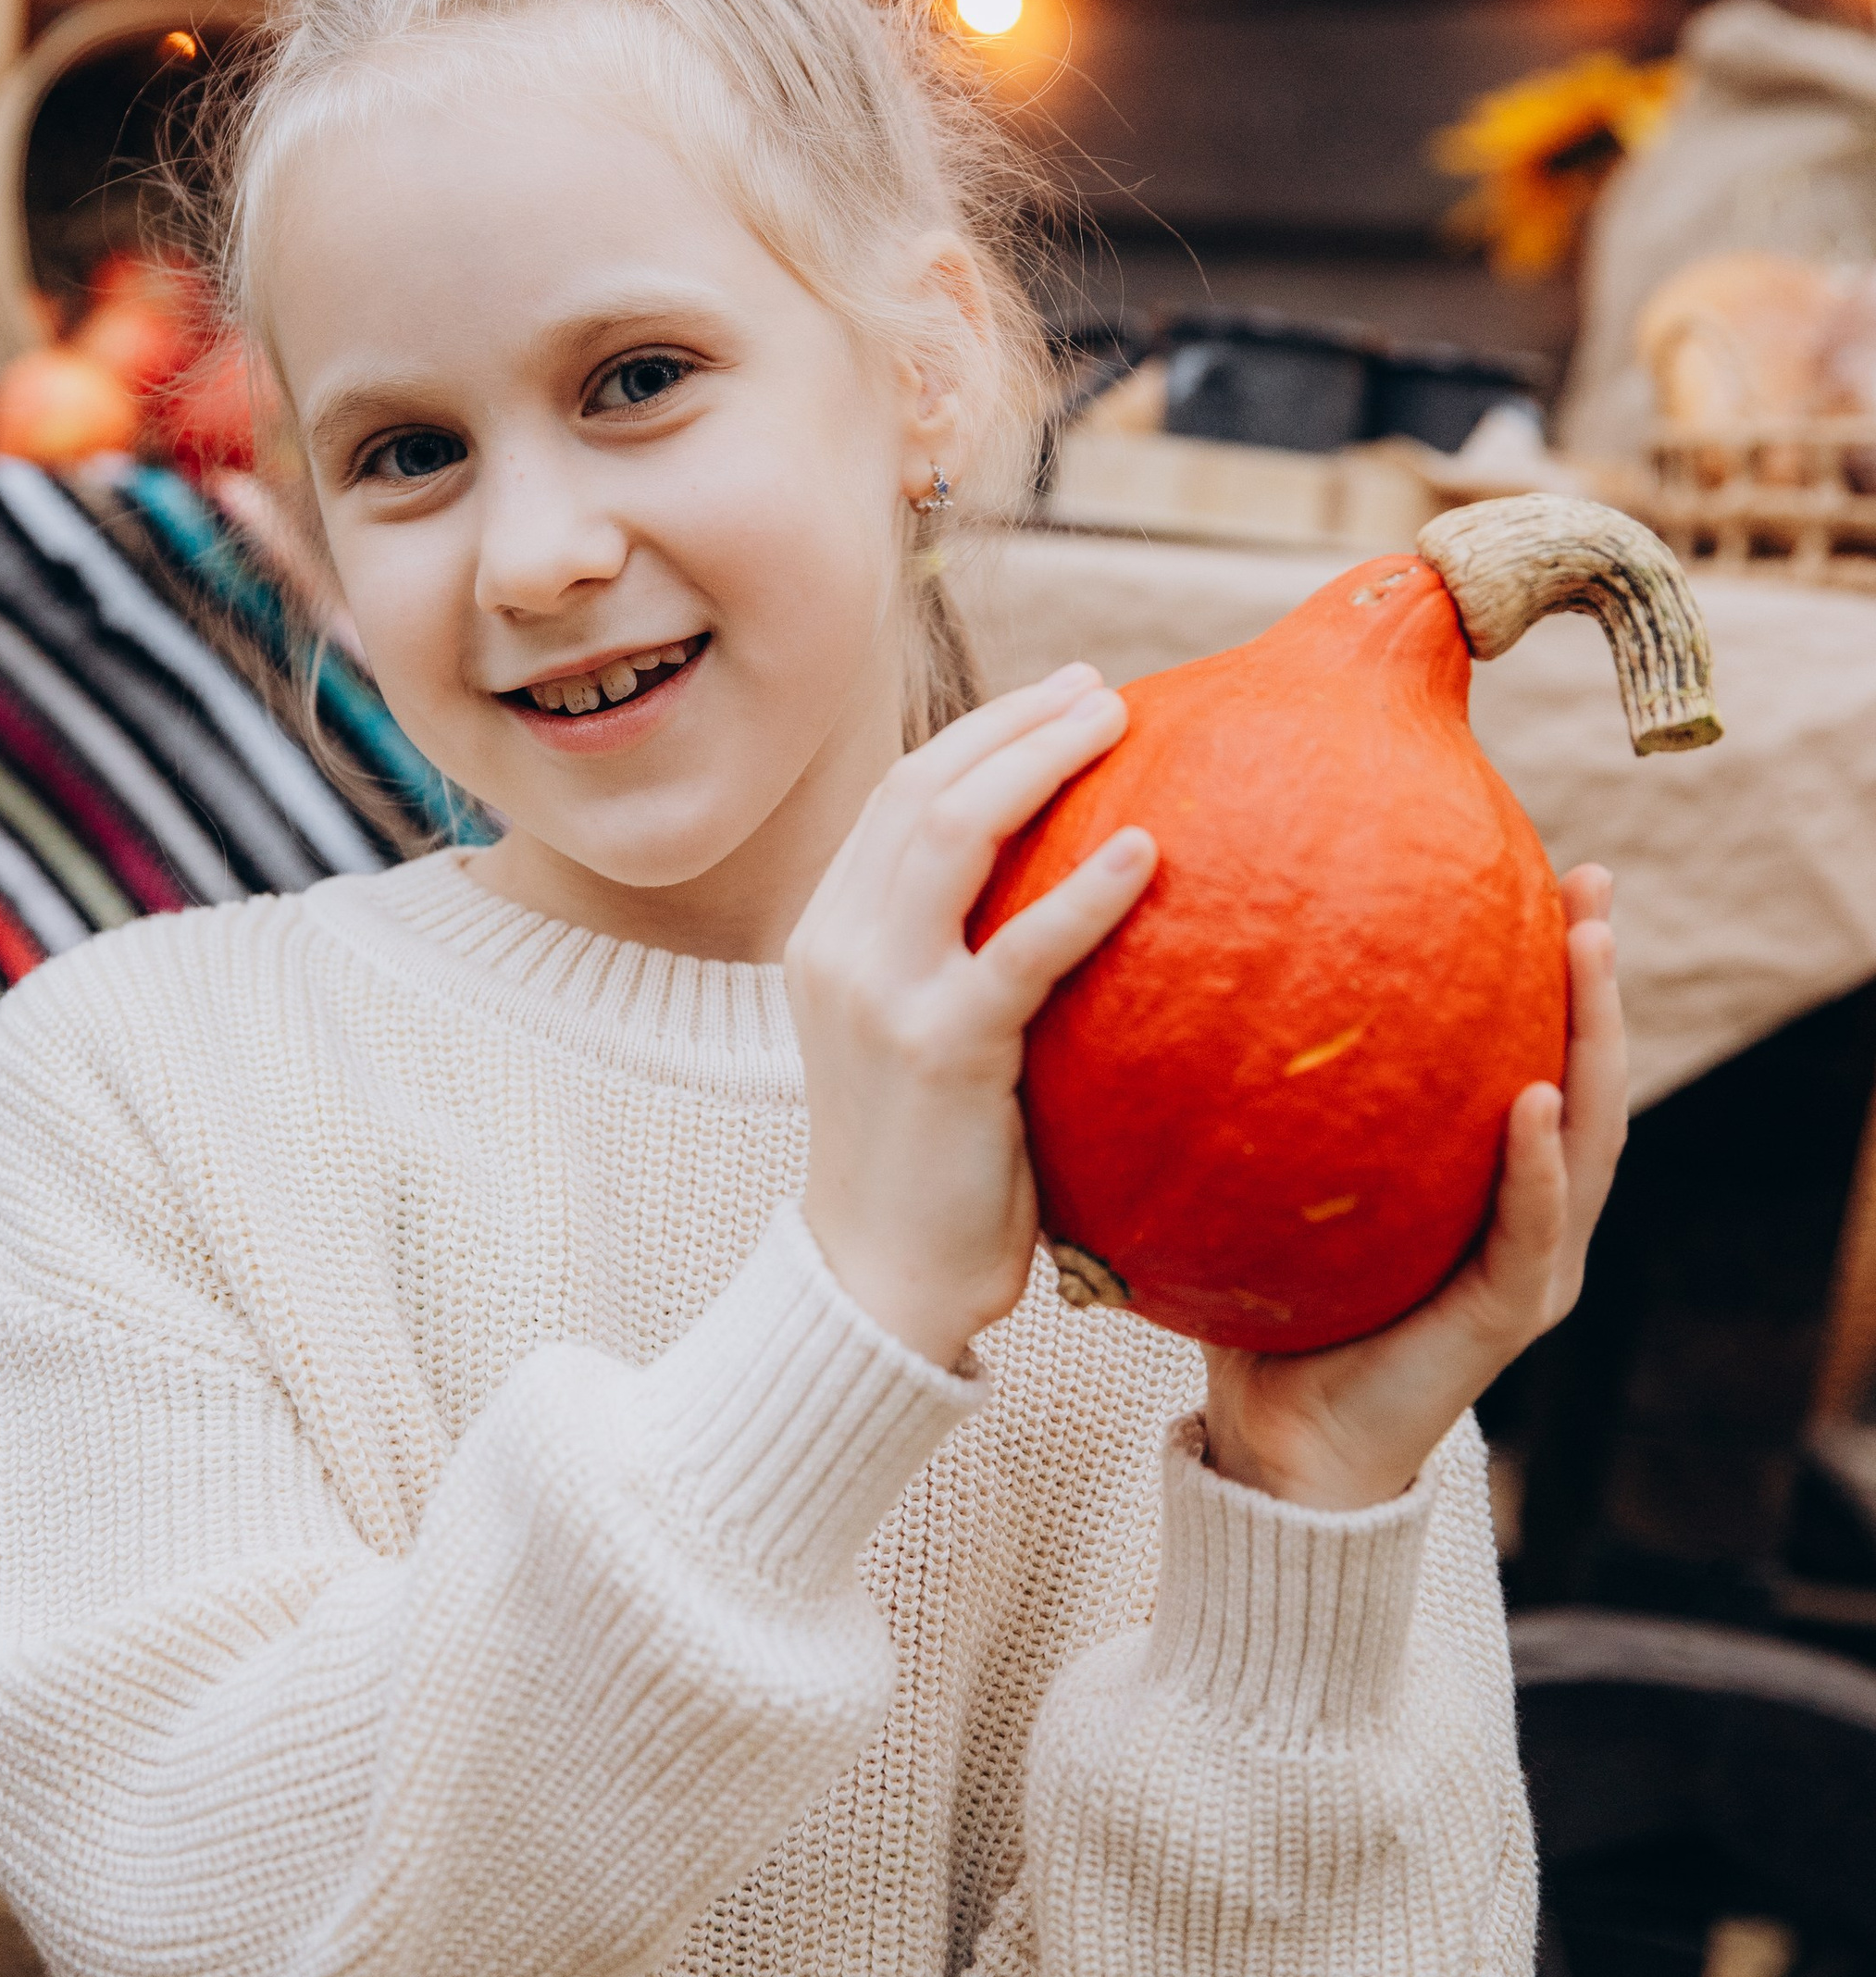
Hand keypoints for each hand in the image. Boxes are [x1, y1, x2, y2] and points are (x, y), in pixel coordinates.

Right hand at [789, 665, 1156, 1369]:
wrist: (879, 1286)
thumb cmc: (930, 1169)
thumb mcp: (922, 1039)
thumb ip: (962, 962)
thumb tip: (1074, 898)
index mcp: (829, 937)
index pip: (900, 800)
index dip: (982, 735)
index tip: (1062, 701)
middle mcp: (839, 947)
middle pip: (924, 791)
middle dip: (1014, 724)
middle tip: (1101, 691)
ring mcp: (879, 994)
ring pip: (952, 834)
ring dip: (1040, 762)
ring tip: (1116, 723)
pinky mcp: (936, 1050)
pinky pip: (1019, 950)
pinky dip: (1084, 892)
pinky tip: (1146, 852)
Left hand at [1201, 867, 1625, 1511]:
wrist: (1280, 1449)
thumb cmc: (1271, 1316)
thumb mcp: (1273, 1187)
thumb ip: (1264, 1105)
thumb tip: (1181, 977)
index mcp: (1486, 1184)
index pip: (1536, 1053)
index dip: (1551, 971)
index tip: (1550, 872)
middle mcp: (1530, 1216)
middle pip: (1587, 1076)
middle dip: (1598, 981)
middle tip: (1591, 884)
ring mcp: (1531, 1267)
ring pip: (1589, 1137)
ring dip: (1595, 1041)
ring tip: (1588, 948)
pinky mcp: (1506, 1316)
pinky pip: (1530, 1229)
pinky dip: (1539, 1166)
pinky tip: (1534, 1099)